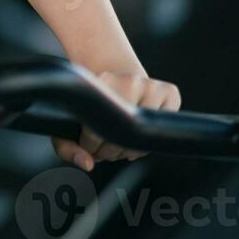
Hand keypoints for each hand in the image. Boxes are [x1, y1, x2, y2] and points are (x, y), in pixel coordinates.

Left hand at [51, 70, 180, 171]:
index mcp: (103, 80)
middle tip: (103, 149)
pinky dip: (147, 142)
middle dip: (109, 150)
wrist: (115, 74)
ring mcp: (153, 86)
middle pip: (123, 135)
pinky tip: (136, 134)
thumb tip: (89, 164)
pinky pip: (161, 131)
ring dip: (128, 149)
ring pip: (142, 137)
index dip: (91, 144)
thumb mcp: (70, 120)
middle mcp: (131, 81)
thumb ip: (67, 147)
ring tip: (117, 143)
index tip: (88, 145)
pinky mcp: (171, 93)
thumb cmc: (92, 102)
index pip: (97, 129)